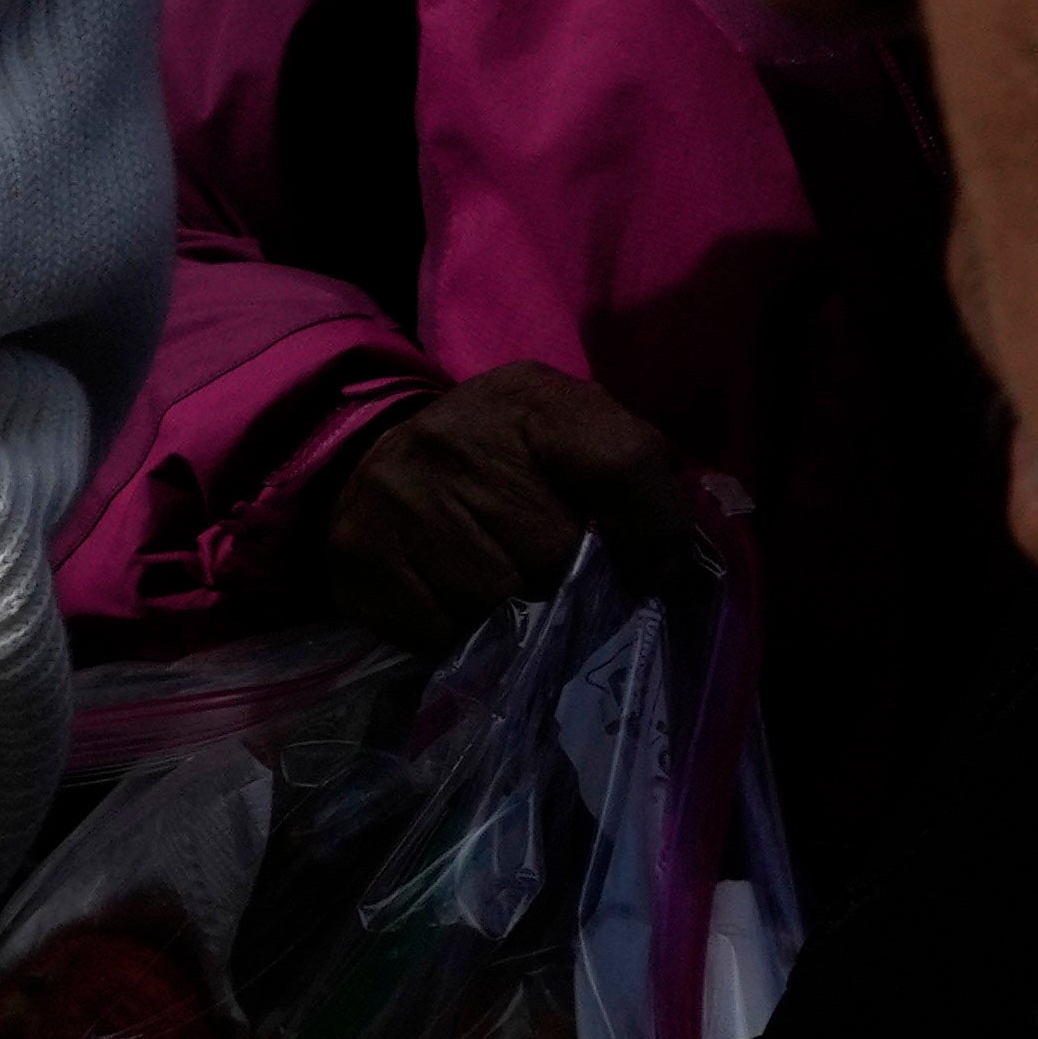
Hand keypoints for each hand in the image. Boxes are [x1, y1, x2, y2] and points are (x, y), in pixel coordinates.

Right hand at [308, 363, 708, 643]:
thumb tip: (679, 565)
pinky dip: (460, 637)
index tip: (658, 571)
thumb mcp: (577, 434)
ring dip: (516, 618)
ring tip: (513, 601)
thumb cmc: (504, 455)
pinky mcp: (359, 558)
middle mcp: (455, 441)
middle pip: (554, 551)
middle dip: (573, 584)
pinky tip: (462, 610)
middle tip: (569, 589)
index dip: (653, 528)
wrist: (372, 455)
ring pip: (494, 601)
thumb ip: (638, 480)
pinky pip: (437, 631)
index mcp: (532, 401)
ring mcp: (399, 500)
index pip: (618, 462)